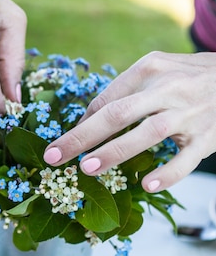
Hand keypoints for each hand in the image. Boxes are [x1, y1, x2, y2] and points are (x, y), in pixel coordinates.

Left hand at [43, 51, 215, 190]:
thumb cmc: (187, 77)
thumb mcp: (156, 71)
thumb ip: (124, 92)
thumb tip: (86, 119)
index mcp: (149, 70)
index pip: (107, 99)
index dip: (81, 124)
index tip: (60, 145)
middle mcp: (168, 89)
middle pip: (119, 113)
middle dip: (83, 136)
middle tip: (55, 156)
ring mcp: (189, 114)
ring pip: (149, 133)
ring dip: (116, 151)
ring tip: (87, 168)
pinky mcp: (207, 138)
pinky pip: (186, 160)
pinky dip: (167, 174)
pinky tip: (146, 185)